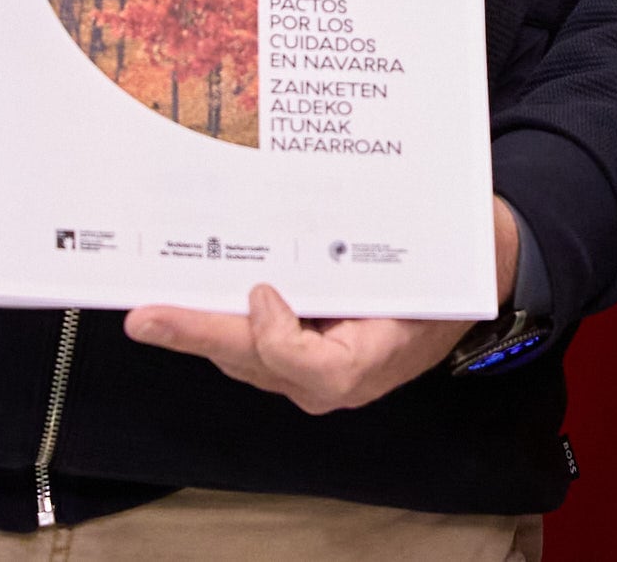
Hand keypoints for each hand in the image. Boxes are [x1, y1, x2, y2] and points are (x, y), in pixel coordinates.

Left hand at [123, 197, 521, 413]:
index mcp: (373, 360)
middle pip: (257, 362)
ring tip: (150, 306)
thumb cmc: (451, 268)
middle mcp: (337, 376)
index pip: (311, 369)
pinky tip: (190, 289)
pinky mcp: (303, 349)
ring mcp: (316, 368)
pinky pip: (254, 342)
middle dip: (198, 335)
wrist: (471, 276)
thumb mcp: (435, 266)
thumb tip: (331, 239)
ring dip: (198, 329)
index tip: (263, 291)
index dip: (278, 337)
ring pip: (246, 356)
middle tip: (145, 317)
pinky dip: (222, 318)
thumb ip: (386, 266)